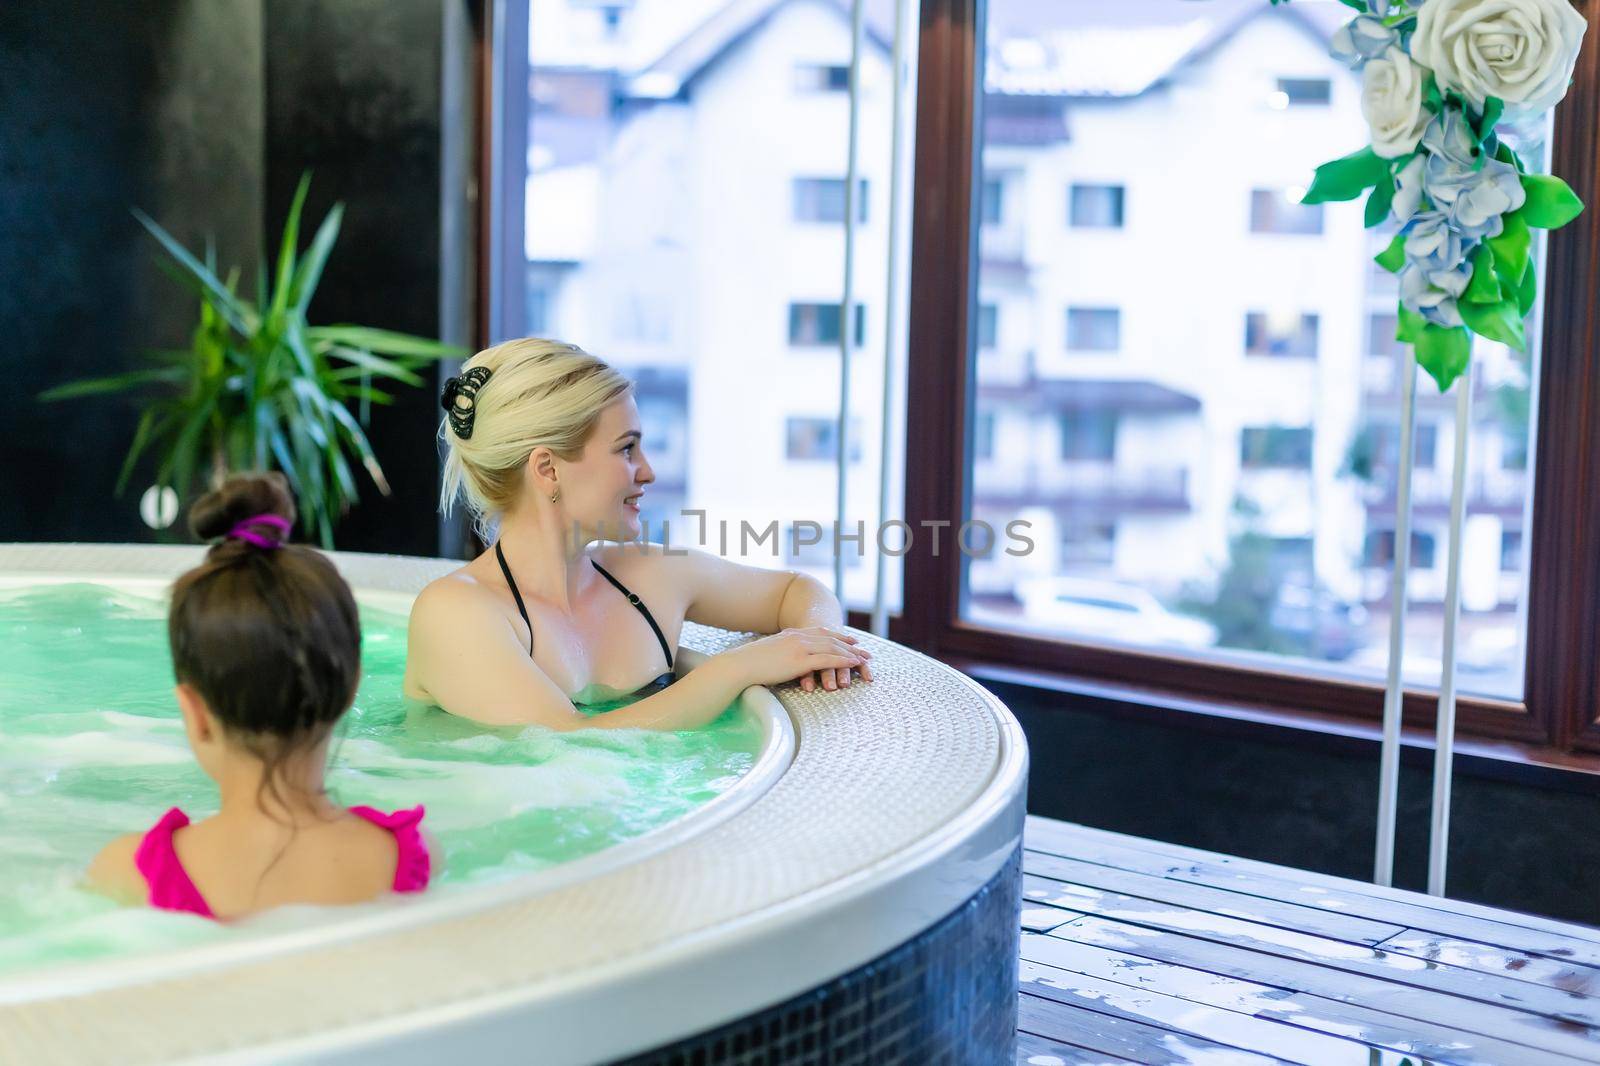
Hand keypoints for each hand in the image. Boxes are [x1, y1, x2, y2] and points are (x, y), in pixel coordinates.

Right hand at [721, 627, 870, 689]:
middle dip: (850, 645)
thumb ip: (780, 652)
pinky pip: (828, 659)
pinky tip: (854, 663)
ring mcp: (801, 647)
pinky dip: (844, 660)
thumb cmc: (749, 663)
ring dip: (851, 653)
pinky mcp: (801, 660)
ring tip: (865, 658)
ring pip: (833, 648)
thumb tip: (782, 659)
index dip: (837, 636)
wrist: (740, 665)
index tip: (850, 640)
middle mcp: (798, 637)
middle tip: (864, 650)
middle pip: (831, 638)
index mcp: (791, 634)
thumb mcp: (768, 653)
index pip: (820, 632)